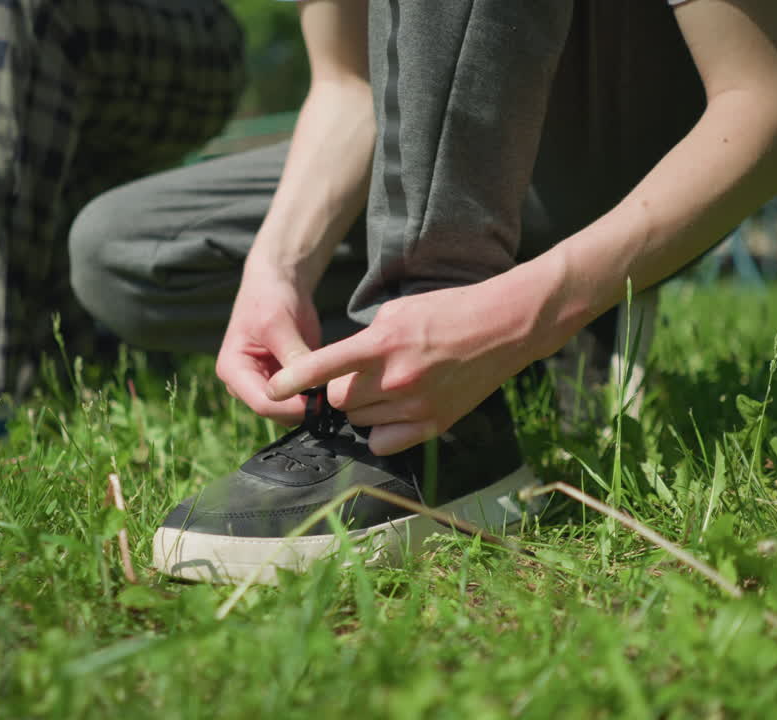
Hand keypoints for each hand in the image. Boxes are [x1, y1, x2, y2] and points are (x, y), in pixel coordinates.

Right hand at [216, 263, 322, 424]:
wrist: (277, 284)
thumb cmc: (270, 298)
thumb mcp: (280, 324)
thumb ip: (293, 357)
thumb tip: (313, 390)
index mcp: (233, 371)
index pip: (263, 403)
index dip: (294, 406)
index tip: (323, 398)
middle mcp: (245, 385)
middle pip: (277, 412)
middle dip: (304, 407)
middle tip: (336, 394)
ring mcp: (265, 386)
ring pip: (291, 411)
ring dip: (312, 403)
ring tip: (336, 386)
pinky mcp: (284, 384)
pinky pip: (302, 400)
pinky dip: (317, 396)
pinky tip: (333, 383)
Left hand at [267, 277, 542, 455]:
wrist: (503, 327)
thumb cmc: (448, 310)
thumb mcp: (397, 311)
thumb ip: (365, 341)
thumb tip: (342, 366)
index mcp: (383, 345)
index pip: (323, 367)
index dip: (293, 380)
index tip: (273, 389)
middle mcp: (396, 379)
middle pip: (338, 400)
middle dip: (340, 389)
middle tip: (361, 373)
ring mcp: (416, 406)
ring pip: (359, 420)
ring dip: (362, 407)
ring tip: (386, 385)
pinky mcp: (434, 424)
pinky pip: (384, 442)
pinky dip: (380, 431)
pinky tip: (393, 411)